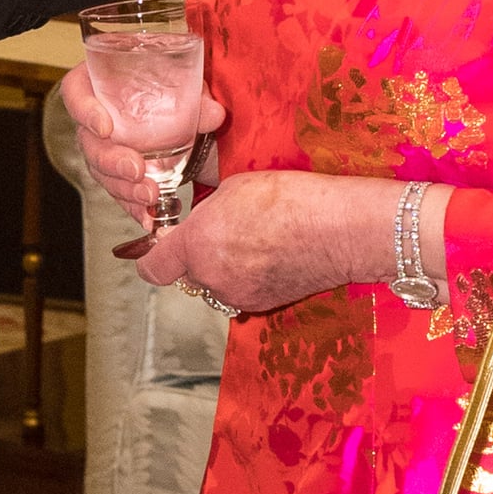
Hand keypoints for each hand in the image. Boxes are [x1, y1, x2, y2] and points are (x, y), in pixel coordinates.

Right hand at [59, 61, 225, 229]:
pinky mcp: (120, 171)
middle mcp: (96, 116)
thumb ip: (196, 94)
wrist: (181, 100)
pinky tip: (149, 215)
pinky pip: (119, 190)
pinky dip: (134, 205)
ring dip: (124, 188)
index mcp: (98, 82)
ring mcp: (106, 146)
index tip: (105, 128)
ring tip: (149, 197)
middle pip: (89, 142)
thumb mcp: (184, 78)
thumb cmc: (170, 78)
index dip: (84, 111)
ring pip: (102, 172)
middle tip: (136, 170)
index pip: (76, 92)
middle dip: (111, 161)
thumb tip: (213, 114)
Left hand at [131, 172, 451, 317]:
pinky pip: (242, 292)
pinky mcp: (264, 304)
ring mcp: (238, 295)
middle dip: (198, 256)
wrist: (340, 229)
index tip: (161, 246)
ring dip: (225, 269)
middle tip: (224, 232)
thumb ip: (206, 213)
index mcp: (197, 245)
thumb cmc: (290, 199)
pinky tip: (272, 256)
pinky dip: (249, 278)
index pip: (152, 268)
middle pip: (188, 273)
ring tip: (255, 242)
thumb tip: (199, 224)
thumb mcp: (233, 188)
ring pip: (216, 284)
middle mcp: (212, 277)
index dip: (154, 256)